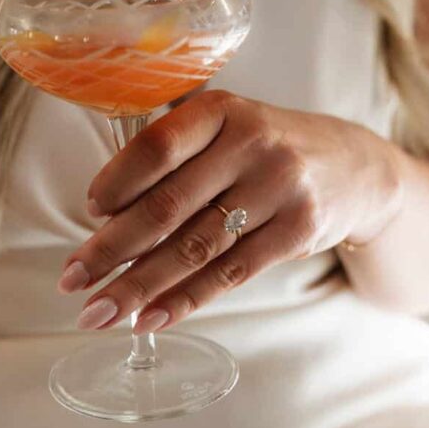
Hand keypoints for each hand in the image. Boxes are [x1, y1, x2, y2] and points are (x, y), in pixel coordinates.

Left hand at [57, 91, 402, 333]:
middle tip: (74, 279)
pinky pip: (230, 274)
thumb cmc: (267, 146)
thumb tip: (106, 209)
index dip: (118, 180)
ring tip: (100, 310)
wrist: (354, 166)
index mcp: (222, 110)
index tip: (90, 211)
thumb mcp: (229, 123)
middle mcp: (251, 144)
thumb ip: (176, 150)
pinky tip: (151, 317)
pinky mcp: (297, 232)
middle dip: (113, 248)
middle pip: (169, 204)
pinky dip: (185, 300)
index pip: (158, 144)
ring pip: (195, 247)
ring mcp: (278, 189)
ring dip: (140, 285)